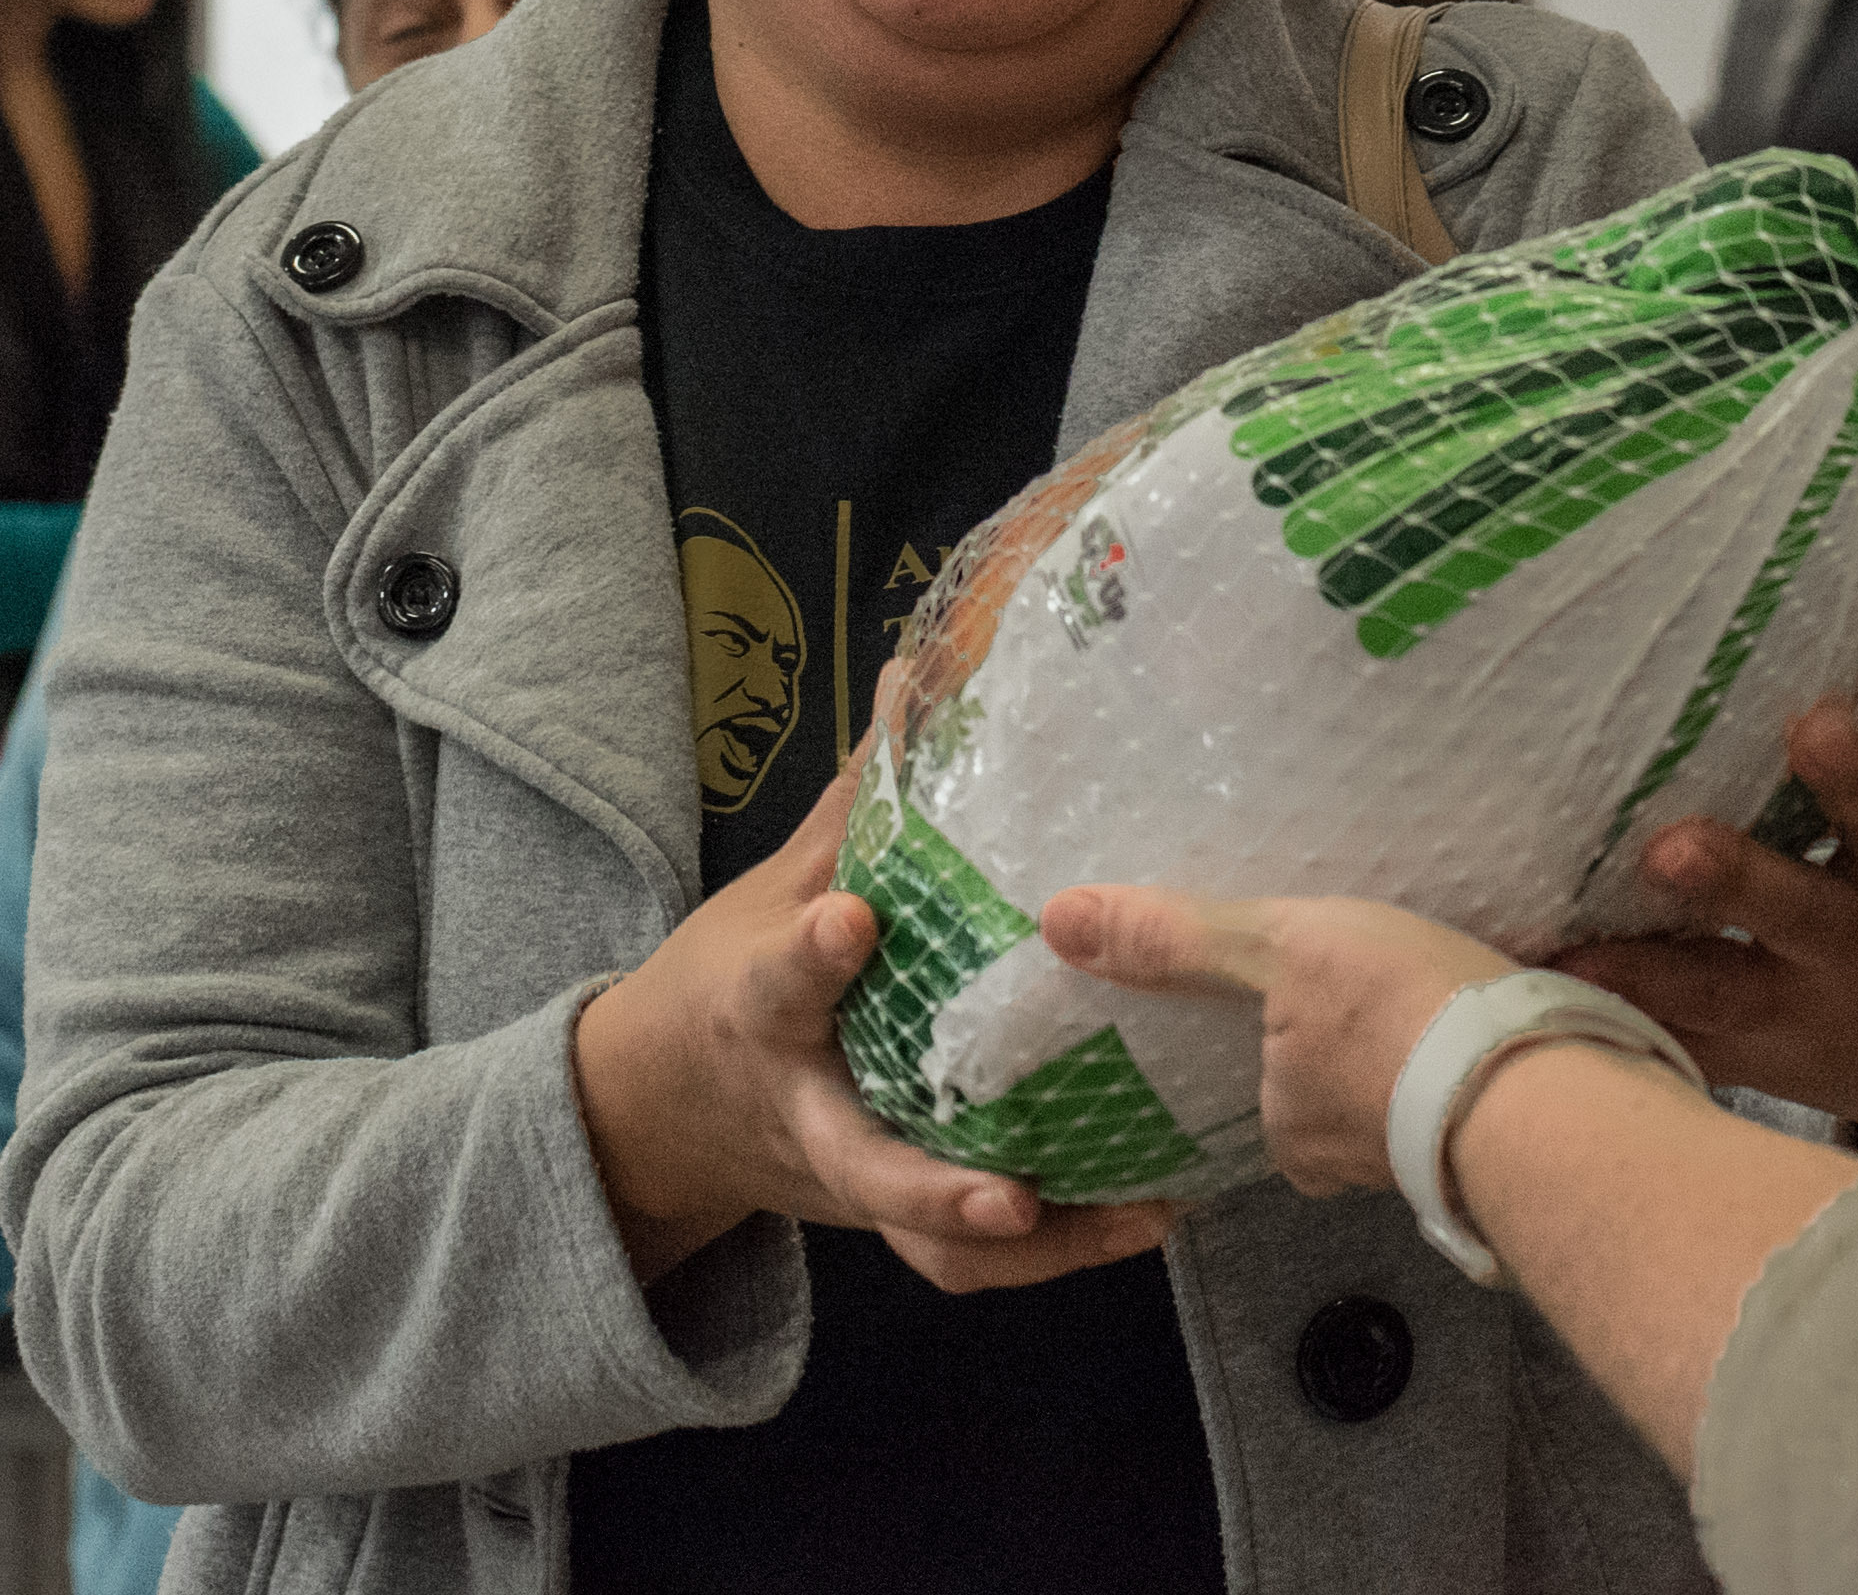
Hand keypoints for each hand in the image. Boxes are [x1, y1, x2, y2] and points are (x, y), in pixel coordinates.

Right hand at [571, 765, 1179, 1293]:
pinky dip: (1048, 1253)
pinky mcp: (882, 1212)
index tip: (856, 924)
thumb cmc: (725, 983)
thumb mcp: (774, 886)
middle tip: (1013, 1197)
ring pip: (922, 1240)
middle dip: (933, 1189)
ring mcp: (844, 1176)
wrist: (649, 1119)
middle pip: (860, 1165)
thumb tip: (919, 665)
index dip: (814, 958)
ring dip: (1028, 1247)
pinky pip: (960, 1258)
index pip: (779, 982)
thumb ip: (859, 794)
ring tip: (1135, 1217)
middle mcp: (802, 1109)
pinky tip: (1141, 1218)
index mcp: (758, 1011)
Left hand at [1035, 885, 1508, 1198]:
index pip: (1271, 1081)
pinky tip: (1495, 1025)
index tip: (1323, 1003)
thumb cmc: (1389, 1009)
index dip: (1291, 1037)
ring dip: (1417, 1060)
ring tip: (1447, 999)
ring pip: (1399, 1102)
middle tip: (1390, 989)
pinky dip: (1468, 1067)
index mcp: (1287, 1133)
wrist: (1527, 1078)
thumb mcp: (1281, 948)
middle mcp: (1342, 1166)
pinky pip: (1461, 1100)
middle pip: (1334, 1094)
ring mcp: (1422, 1164)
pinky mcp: (1491, 1150)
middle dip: (1359, 1053)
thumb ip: (1181, 939)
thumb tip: (1055, 918)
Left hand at [1558, 687, 1857, 1167]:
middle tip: (1665, 845)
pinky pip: (1676, 1050)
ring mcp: (1810, 1014)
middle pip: (1797, 912)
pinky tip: (1538, 997)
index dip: (1856, 772)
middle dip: (1734, 881)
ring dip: (1644, 968)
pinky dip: (1614, 1027)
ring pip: (1719, 993)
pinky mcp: (1760, 1064)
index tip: (1814, 723)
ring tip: (1567, 943)